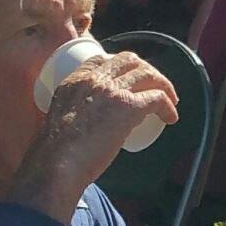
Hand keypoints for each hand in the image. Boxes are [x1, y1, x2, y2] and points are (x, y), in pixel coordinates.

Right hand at [6, 53, 178, 221]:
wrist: (57, 167)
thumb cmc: (55, 156)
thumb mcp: (58, 123)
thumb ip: (71, 118)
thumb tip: (83, 129)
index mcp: (74, 82)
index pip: (102, 59)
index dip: (121, 65)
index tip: (130, 78)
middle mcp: (94, 80)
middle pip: (130, 61)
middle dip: (146, 71)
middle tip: (154, 87)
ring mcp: (112, 91)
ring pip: (148, 75)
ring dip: (163, 85)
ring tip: (170, 100)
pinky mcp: (129, 106)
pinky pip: (157, 98)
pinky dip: (168, 106)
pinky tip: (170, 117)